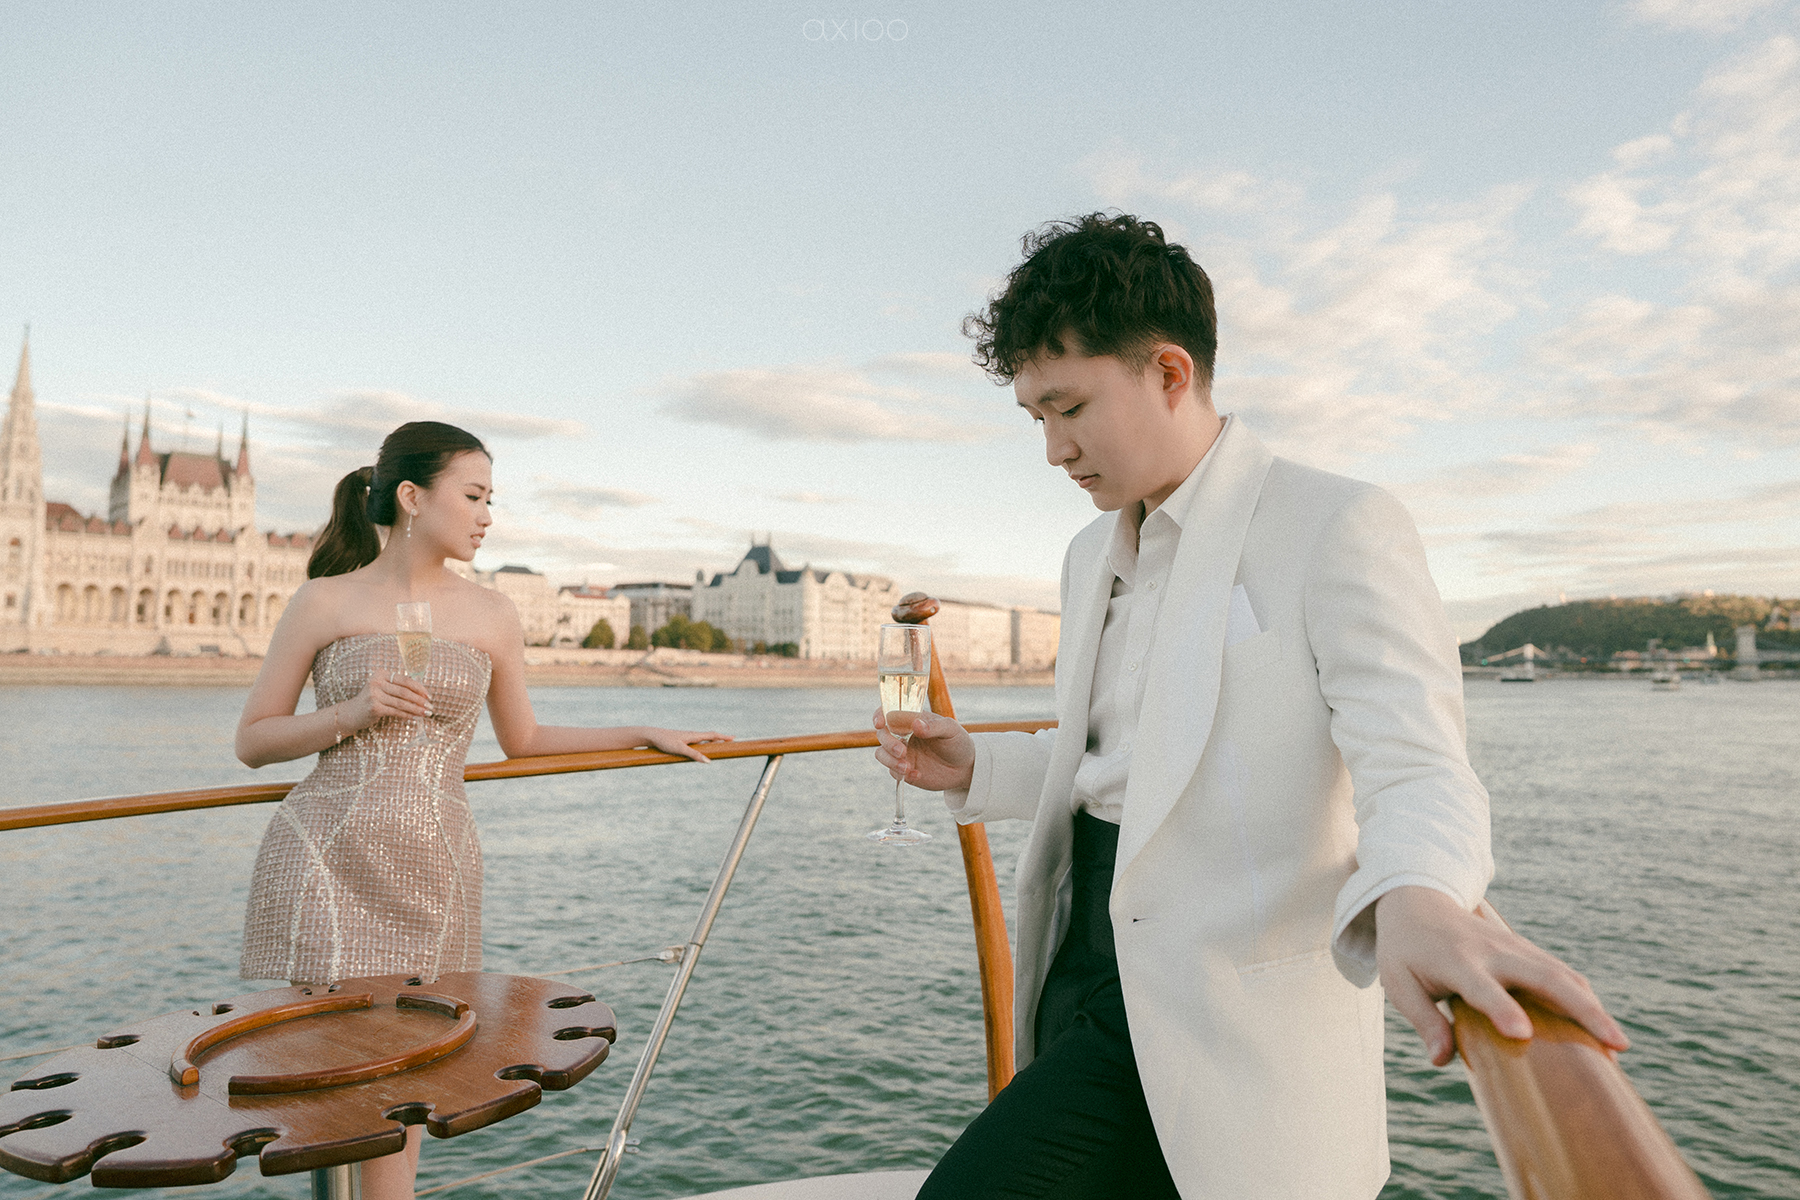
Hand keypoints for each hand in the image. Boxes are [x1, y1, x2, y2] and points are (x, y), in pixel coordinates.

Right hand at [354, 670, 431, 727]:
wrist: (351, 713)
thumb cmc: (372, 700)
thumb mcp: (382, 689)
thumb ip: (398, 687)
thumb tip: (422, 693)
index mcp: (381, 674)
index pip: (405, 680)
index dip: (419, 688)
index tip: (429, 696)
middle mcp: (376, 682)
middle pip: (405, 691)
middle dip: (420, 700)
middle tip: (431, 706)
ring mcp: (374, 695)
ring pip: (402, 703)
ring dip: (416, 709)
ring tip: (427, 713)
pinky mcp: (374, 708)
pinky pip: (396, 712)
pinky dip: (408, 715)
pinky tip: (416, 718)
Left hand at [640, 727, 732, 762]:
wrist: (652, 736)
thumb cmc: (665, 741)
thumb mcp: (680, 749)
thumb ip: (694, 755)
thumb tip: (709, 762)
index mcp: (694, 735)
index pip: (713, 735)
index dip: (723, 737)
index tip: (734, 738)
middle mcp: (692, 735)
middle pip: (710, 736)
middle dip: (720, 739)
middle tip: (730, 741)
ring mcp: (687, 738)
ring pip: (703, 739)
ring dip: (712, 741)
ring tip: (719, 744)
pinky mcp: (681, 741)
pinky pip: (696, 742)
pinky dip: (704, 744)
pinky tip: (701, 748)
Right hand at [873, 708, 975, 791]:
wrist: (965, 768)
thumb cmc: (958, 742)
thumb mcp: (951, 730)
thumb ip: (934, 726)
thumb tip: (916, 724)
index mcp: (912, 719)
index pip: (889, 712)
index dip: (880, 715)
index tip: (880, 723)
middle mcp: (903, 735)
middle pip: (882, 735)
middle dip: (888, 743)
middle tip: (902, 751)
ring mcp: (902, 753)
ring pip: (881, 754)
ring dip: (890, 761)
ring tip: (907, 768)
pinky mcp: (904, 770)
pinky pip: (893, 772)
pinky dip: (902, 774)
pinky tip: (918, 775)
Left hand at [1375, 886, 1628, 1066]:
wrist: (1418, 900)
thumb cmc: (1406, 950)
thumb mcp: (1399, 983)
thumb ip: (1423, 1020)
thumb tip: (1441, 1060)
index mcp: (1456, 961)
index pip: (1482, 988)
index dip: (1501, 1009)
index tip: (1522, 1033)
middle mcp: (1491, 952)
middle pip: (1544, 978)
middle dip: (1581, 1010)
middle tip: (1615, 1045)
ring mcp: (1513, 948)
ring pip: (1562, 974)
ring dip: (1593, 1007)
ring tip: (1619, 1046)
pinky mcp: (1526, 950)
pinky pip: (1562, 972)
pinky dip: (1585, 997)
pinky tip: (1602, 1026)